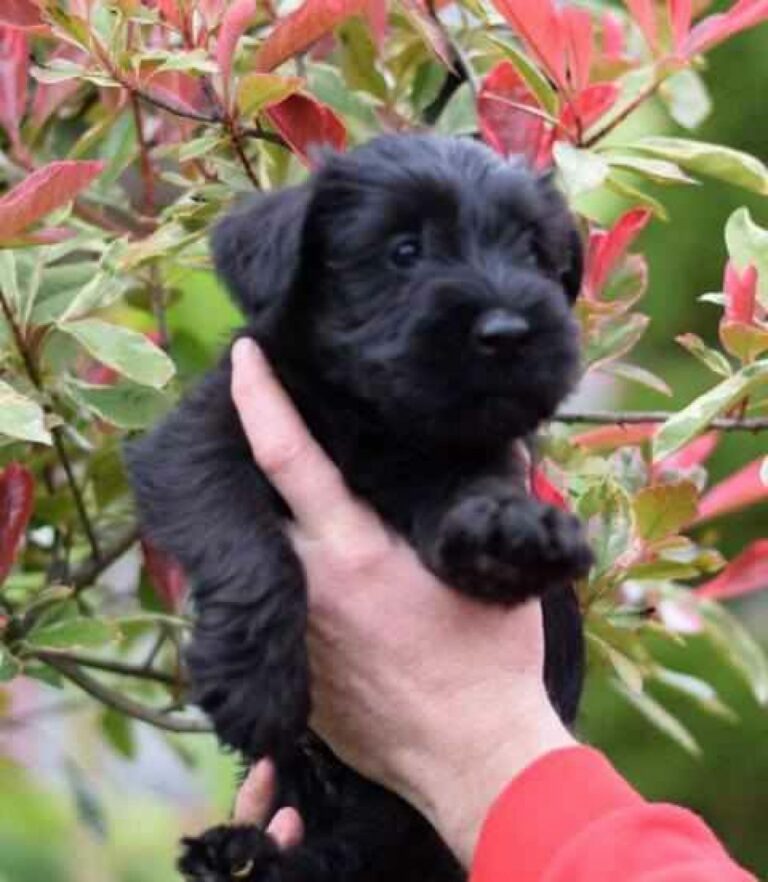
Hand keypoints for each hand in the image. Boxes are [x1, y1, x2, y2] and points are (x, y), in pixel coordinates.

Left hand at [230, 338, 576, 865]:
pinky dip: (285, 582)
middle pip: (253, 502)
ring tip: (289, 504)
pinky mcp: (296, 671)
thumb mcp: (494, 569)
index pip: (287, 454)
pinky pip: (276, 610)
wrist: (471, 758)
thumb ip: (491, 499)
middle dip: (245, 461)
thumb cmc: (489, 662)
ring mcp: (296, 631)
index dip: (259, 397)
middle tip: (255, 424)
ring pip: (261, 558)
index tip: (241, 356)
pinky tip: (309, 577)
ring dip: (267, 526)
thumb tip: (509, 447)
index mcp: (354, 550)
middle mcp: (309, 585)